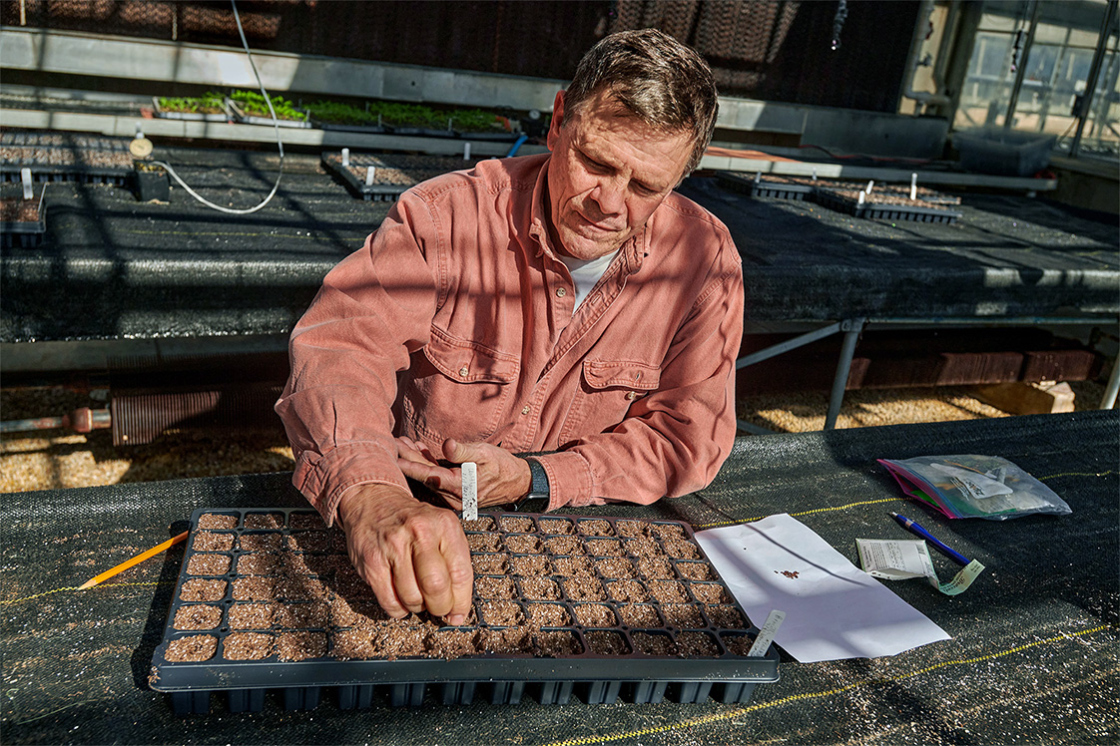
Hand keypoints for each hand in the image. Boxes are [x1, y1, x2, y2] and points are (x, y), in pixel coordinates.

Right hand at [336, 483, 472, 623]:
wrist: (373, 500)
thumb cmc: (412, 521)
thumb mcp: (441, 528)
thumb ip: (454, 565)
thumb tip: (457, 612)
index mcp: (445, 525)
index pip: (461, 573)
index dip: (461, 602)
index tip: (458, 613)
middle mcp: (419, 532)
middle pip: (436, 587)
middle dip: (439, 607)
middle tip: (437, 608)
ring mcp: (393, 546)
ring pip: (412, 599)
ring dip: (417, 607)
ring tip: (417, 596)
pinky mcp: (371, 561)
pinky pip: (389, 602)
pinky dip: (397, 609)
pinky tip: (399, 597)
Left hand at [395, 436, 531, 508]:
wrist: (516, 484)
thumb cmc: (501, 466)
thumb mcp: (484, 453)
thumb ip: (464, 451)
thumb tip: (447, 445)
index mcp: (459, 486)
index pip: (428, 475)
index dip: (409, 466)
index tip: (393, 457)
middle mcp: (453, 496)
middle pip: (425, 476)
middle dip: (408, 459)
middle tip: (393, 442)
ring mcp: (453, 498)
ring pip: (429, 477)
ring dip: (416, 460)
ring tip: (402, 443)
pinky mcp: (454, 494)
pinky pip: (436, 479)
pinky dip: (428, 465)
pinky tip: (419, 451)